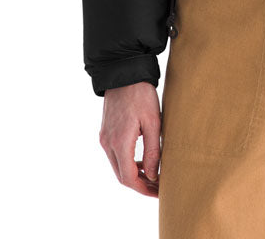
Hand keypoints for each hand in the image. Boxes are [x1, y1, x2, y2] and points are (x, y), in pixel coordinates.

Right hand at [98, 82, 162, 196]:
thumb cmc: (141, 94)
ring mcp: (104, 138)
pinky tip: (141, 160)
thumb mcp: (153, 122)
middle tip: (158, 187)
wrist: (124, 73)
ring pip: (117, 167)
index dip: (144, 189)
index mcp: (120, 142)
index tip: (159, 192)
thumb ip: (153, 151)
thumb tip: (153, 175)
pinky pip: (115, 155)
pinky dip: (127, 162)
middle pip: (121, 176)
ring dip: (133, 174)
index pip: (129, 178)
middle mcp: (108, 143)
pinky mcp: (105, 132)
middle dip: (140, 184)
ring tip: (152, 175)